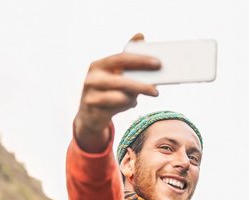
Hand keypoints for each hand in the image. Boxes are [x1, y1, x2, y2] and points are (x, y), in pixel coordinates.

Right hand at [73, 33, 160, 152]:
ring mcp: (91, 95)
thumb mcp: (118, 76)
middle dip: (141, 85)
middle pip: (121, 80)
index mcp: (99, 65)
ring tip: (139, 97)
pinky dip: (127, 105)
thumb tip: (140, 35)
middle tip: (156, 91)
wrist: (91, 115)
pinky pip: (117, 108)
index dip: (140, 60)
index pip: (121, 59)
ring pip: (120, 96)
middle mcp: (92, 78)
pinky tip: (130, 103)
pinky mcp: (95, 111)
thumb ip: (129, 60)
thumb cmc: (109, 91)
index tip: (158, 63)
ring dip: (133, 97)